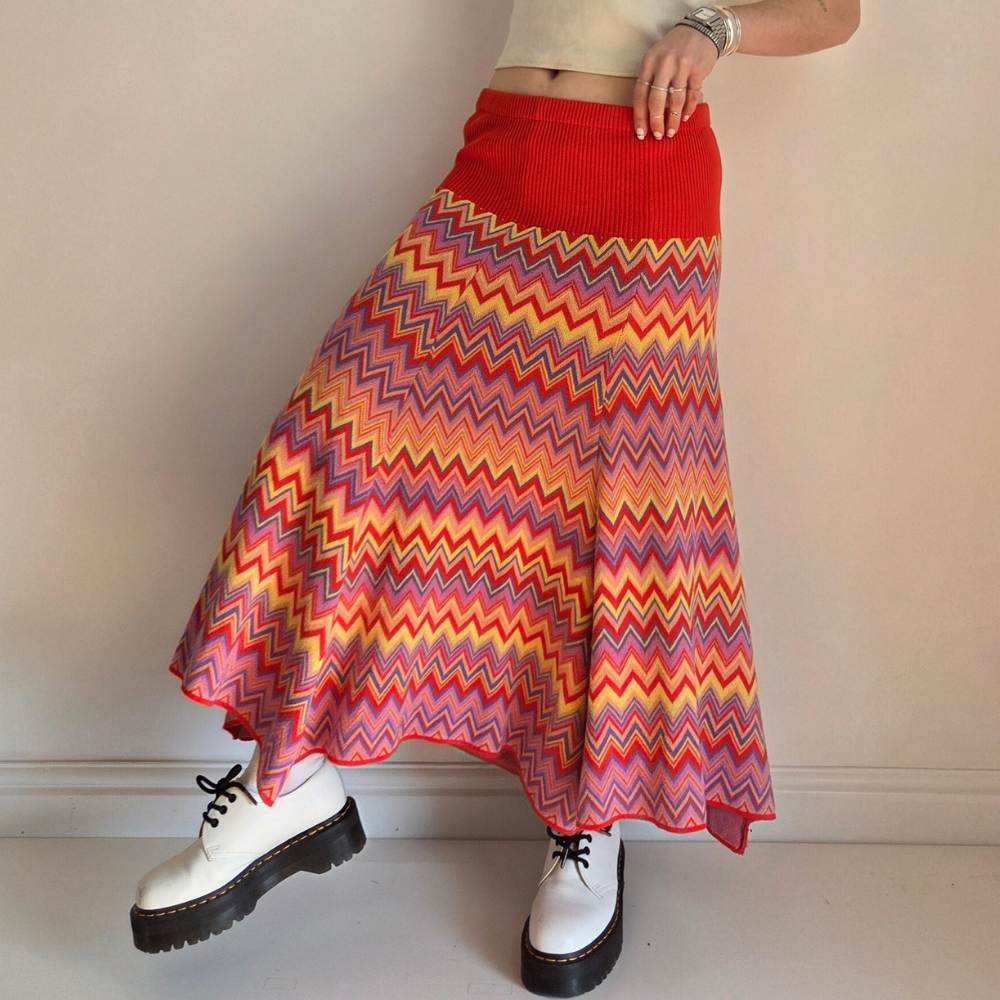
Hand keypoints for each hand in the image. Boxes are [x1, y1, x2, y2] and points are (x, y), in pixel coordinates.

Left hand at [633, 25, 718, 139]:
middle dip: (655, 123)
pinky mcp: (698, 70)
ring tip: (671, 132)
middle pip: (656, 101)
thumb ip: (650, 79)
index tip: (640, 133)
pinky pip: (692, 96)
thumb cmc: (675, 49)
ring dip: (672, 120)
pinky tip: (684, 118)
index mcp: (649, 61)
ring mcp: (682, 66)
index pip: (639, 94)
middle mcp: (664, 63)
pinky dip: (688, 110)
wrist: (701, 29)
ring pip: (675, 102)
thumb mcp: (656, 57)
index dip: (639, 117)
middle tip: (657, 136)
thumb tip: (644, 113)